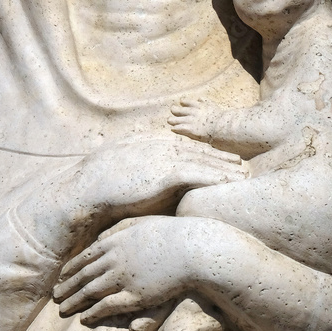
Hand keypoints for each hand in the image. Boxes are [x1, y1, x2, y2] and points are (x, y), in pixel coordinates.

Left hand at [53, 217, 194, 323]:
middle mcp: (114, 259)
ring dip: (73, 301)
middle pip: (83, 275)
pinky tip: (84, 319)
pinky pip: (107, 306)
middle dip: (67, 286)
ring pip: (89, 291)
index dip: (72, 268)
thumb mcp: (142, 224)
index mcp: (115, 241)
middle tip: (55, 295)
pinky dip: (92, 313)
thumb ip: (121, 229)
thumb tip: (105, 235)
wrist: (192, 249)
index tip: (62, 276)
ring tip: (62, 309)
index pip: (86, 257)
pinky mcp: (134, 296)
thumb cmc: (172, 235)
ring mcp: (122, 278)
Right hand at [77, 134, 245, 224]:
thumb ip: (139, 165)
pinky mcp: (165, 172)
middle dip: (220, 156)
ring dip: (224, 167)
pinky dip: (216, 176)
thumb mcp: (122, 166)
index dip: (204, 151)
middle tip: (240, 163)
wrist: (88, 187)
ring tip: (243, 174)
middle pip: (198, 150)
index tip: (218, 155)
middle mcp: (160, 146)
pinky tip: (230, 183)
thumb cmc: (100, 183)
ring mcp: (163, 157)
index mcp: (150, 143)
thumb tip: (149, 176)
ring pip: (202, 160)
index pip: (183, 145)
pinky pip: (198, 173)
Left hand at [168, 98, 219, 142]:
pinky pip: (179, 128)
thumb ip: (205, 102)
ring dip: (172, 120)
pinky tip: (173, 129)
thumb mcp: (212, 106)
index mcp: (199, 106)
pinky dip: (176, 128)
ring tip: (169, 120)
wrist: (221, 126)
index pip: (187, 102)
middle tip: (172, 109)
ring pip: (176, 120)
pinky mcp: (190, 129)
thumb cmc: (219, 117)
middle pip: (179, 110)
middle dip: (175, 110)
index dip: (183, 102)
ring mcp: (190, 121)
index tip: (182, 102)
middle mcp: (192, 112)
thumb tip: (200, 98)